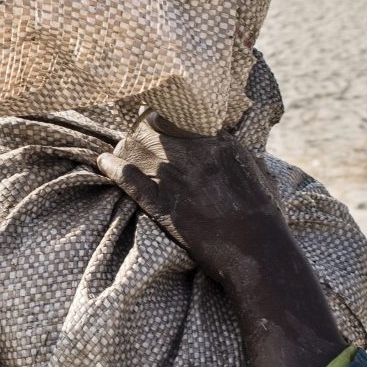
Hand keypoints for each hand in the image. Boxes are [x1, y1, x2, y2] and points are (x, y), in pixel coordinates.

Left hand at [96, 112, 346, 366]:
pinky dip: (112, 169)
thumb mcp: (261, 176)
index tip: (158, 120)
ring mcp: (179, 178)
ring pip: (139, 148)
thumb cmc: (265, 219)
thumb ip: (244, 158)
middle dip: (143, 131)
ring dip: (127, 150)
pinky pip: (130, 179)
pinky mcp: (165, 204)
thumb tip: (240, 149)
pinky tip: (101, 162)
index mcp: (221, 143)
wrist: (257, 251)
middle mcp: (197, 154)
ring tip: (118, 152)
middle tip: (136, 137)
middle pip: (155, 126)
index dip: (167, 118)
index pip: (184, 115)